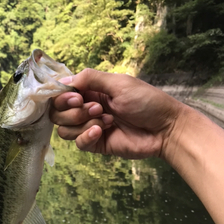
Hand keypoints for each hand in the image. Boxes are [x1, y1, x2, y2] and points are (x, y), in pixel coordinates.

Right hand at [50, 68, 184, 158]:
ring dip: (82, 123)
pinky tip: (103, 131)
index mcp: (91, 91)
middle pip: (57, 113)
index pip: (61, 94)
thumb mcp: (119, 83)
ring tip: (106, 119)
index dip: (61, 96)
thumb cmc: (146, 101)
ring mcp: (90, 127)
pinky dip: (86, 136)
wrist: (165, 128)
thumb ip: (90, 79)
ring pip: (64, 129)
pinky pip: (78, 143)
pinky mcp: (96, 144)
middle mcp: (86, 108)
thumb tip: (63, 79)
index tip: (75, 97)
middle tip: (96, 108)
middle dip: (72, 111)